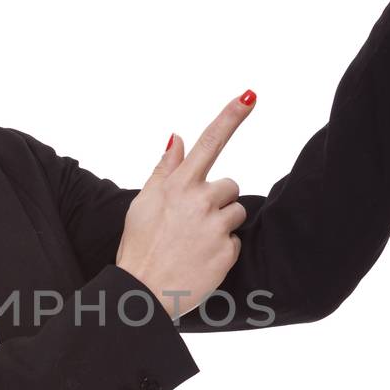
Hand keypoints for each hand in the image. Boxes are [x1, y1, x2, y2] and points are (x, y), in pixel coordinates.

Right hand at [116, 96, 253, 321]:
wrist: (142, 293)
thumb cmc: (139, 246)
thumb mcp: (143, 203)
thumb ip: (165, 169)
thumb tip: (178, 138)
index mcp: (178, 185)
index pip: (209, 142)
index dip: (231, 116)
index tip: (250, 96)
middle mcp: (199, 200)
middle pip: (230, 185)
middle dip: (218, 201)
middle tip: (193, 223)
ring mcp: (215, 227)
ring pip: (236, 213)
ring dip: (222, 225)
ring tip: (196, 243)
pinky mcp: (227, 252)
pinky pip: (235, 242)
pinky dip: (222, 250)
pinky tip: (201, 260)